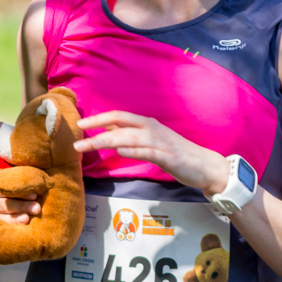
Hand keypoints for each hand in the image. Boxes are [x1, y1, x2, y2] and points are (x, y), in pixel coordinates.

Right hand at [0, 182, 40, 224]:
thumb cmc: (10, 196)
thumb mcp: (11, 189)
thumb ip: (22, 187)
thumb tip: (42, 187)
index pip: (6, 188)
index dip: (21, 192)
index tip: (35, 195)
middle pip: (5, 203)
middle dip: (22, 206)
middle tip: (37, 209)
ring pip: (1, 216)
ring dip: (16, 218)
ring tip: (27, 219)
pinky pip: (0, 227)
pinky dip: (11, 227)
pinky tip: (20, 229)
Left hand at [75, 111, 229, 194]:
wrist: (204, 165)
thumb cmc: (175, 153)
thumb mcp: (150, 140)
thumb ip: (130, 134)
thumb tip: (107, 128)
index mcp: (146, 123)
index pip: (118, 116)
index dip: (98, 118)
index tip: (80, 123)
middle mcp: (151, 128)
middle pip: (119, 126)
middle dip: (96, 132)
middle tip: (76, 141)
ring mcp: (160, 141)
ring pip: (129, 137)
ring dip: (107, 140)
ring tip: (89, 145)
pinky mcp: (168, 156)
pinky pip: (147, 151)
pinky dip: (133, 150)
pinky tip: (120, 150)